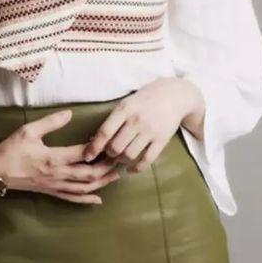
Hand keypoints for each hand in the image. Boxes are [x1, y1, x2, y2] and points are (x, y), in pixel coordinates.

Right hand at [0, 108, 121, 204]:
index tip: (107, 141)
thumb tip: (70, 113)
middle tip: (119, 160)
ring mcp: (54, 185)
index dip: (96, 148)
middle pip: (88, 174)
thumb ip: (51, 122)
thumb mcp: (29, 130)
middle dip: (106, 168)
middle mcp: (56, 174)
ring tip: (115, 177)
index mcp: (52, 157)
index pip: (81, 154)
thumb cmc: (12, 148)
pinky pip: (71, 198)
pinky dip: (86, 199)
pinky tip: (98, 199)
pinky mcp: (50, 192)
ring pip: (82, 188)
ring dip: (101, 183)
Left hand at [83, 78, 201, 172]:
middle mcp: (136, 120)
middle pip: (115, 147)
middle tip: (109, 153)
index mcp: (124, 109)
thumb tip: (95, 139)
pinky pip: (147, 160)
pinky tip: (131, 168)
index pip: (105, 132)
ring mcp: (150, 131)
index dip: (94, 147)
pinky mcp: (162, 140)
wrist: (174, 94)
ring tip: (120, 158)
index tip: (87, 156)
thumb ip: (114, 119)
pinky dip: (136, 168)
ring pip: (129, 155)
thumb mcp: (127, 102)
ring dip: (121, 160)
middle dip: (109, 154)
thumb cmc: (145, 98)